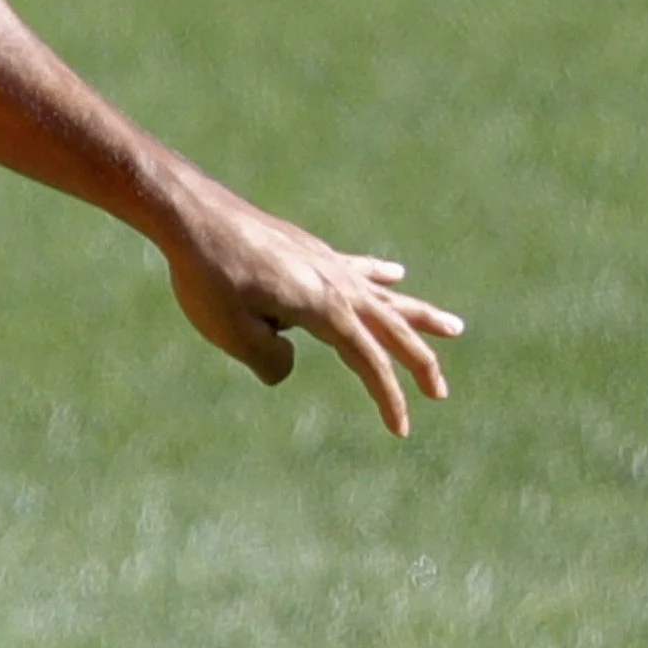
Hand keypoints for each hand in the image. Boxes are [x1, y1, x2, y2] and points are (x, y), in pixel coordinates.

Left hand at [158, 184, 463, 435]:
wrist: (193, 217)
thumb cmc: (208, 276)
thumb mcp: (231, 332)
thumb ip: (269, 361)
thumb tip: (288, 365)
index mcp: (325, 308)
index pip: (370, 361)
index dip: (388, 397)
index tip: (402, 430)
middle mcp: (337, 284)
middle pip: (393, 330)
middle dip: (421, 363)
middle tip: (441, 392)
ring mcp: (327, 264)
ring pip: (386, 297)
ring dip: (419, 316)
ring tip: (454, 327)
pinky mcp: (310, 252)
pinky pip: (358, 268)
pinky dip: (380, 276)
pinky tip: (396, 274)